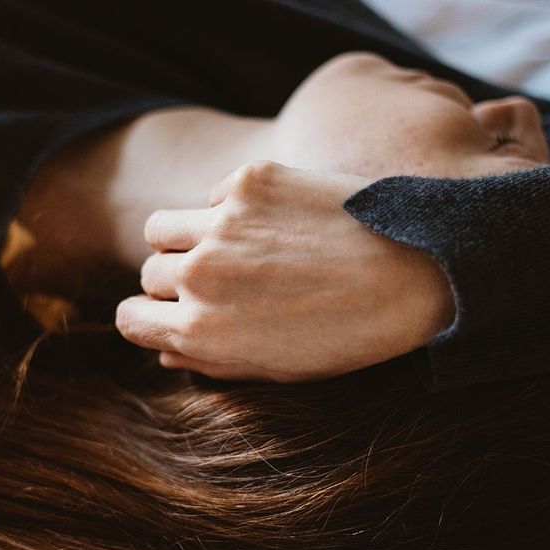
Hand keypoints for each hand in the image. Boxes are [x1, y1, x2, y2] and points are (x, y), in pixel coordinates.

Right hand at [115, 160, 455, 381]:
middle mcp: (199, 275)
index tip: (168, 314)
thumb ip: (213, 360)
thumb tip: (169, 351)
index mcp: (200, 330)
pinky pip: (212, 195)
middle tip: (218, 283)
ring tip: (225, 246)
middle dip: (172, 280)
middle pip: (149, 272)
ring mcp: (222, 222)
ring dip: (182, 238)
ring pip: (161, 226)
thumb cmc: (352, 333)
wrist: (419, 272)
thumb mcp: (278, 368)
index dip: (147, 318)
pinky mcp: (250, 181)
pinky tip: (277, 222)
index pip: (130, 319)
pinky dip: (231, 209)